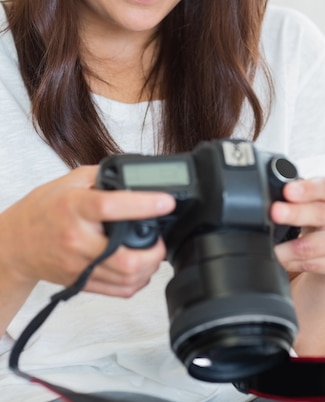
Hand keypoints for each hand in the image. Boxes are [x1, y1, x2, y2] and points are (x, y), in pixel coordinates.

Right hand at [0, 166, 175, 297]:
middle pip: (126, 258)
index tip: (166, 201)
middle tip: (161, 239)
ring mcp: (79, 266)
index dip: (144, 205)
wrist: (15, 243)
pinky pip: (118, 291)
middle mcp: (77, 240)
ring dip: (150, 268)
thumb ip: (103, 176)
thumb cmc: (43, 209)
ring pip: (126, 279)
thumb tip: (135, 176)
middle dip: (155, 252)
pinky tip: (141, 269)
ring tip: (154, 253)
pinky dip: (137, 282)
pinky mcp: (81, 283)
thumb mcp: (70, 180)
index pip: (112, 207)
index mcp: (75, 208)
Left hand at [271, 176, 324, 277]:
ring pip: (313, 246)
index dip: (307, 189)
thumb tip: (272, 196)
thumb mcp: (314, 199)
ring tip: (273, 247)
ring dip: (287, 248)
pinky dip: (293, 263)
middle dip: (295, 213)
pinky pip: (314, 265)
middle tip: (275, 213)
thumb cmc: (323, 217)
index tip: (288, 191)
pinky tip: (285, 259)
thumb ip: (299, 194)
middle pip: (321, 214)